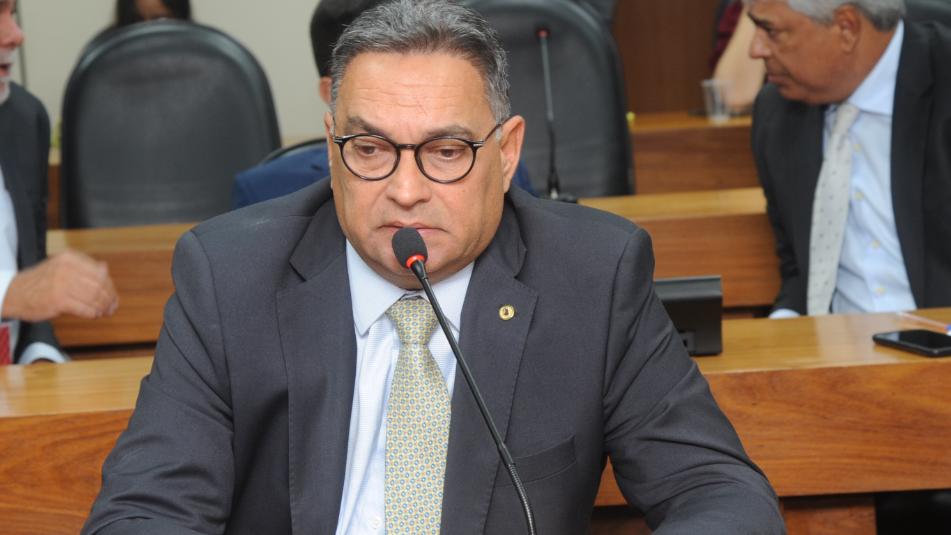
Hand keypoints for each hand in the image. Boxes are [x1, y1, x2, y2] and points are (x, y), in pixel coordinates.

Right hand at [3, 250, 118, 321]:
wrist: (14, 293)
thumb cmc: (40, 281)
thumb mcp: (60, 266)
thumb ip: (83, 267)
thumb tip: (106, 268)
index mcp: (69, 258)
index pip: (100, 272)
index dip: (110, 287)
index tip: (113, 296)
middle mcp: (67, 269)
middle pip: (99, 286)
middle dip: (109, 299)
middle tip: (112, 307)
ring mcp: (62, 284)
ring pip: (94, 297)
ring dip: (103, 307)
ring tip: (104, 312)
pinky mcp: (58, 301)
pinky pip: (84, 308)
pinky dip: (92, 313)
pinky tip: (93, 315)